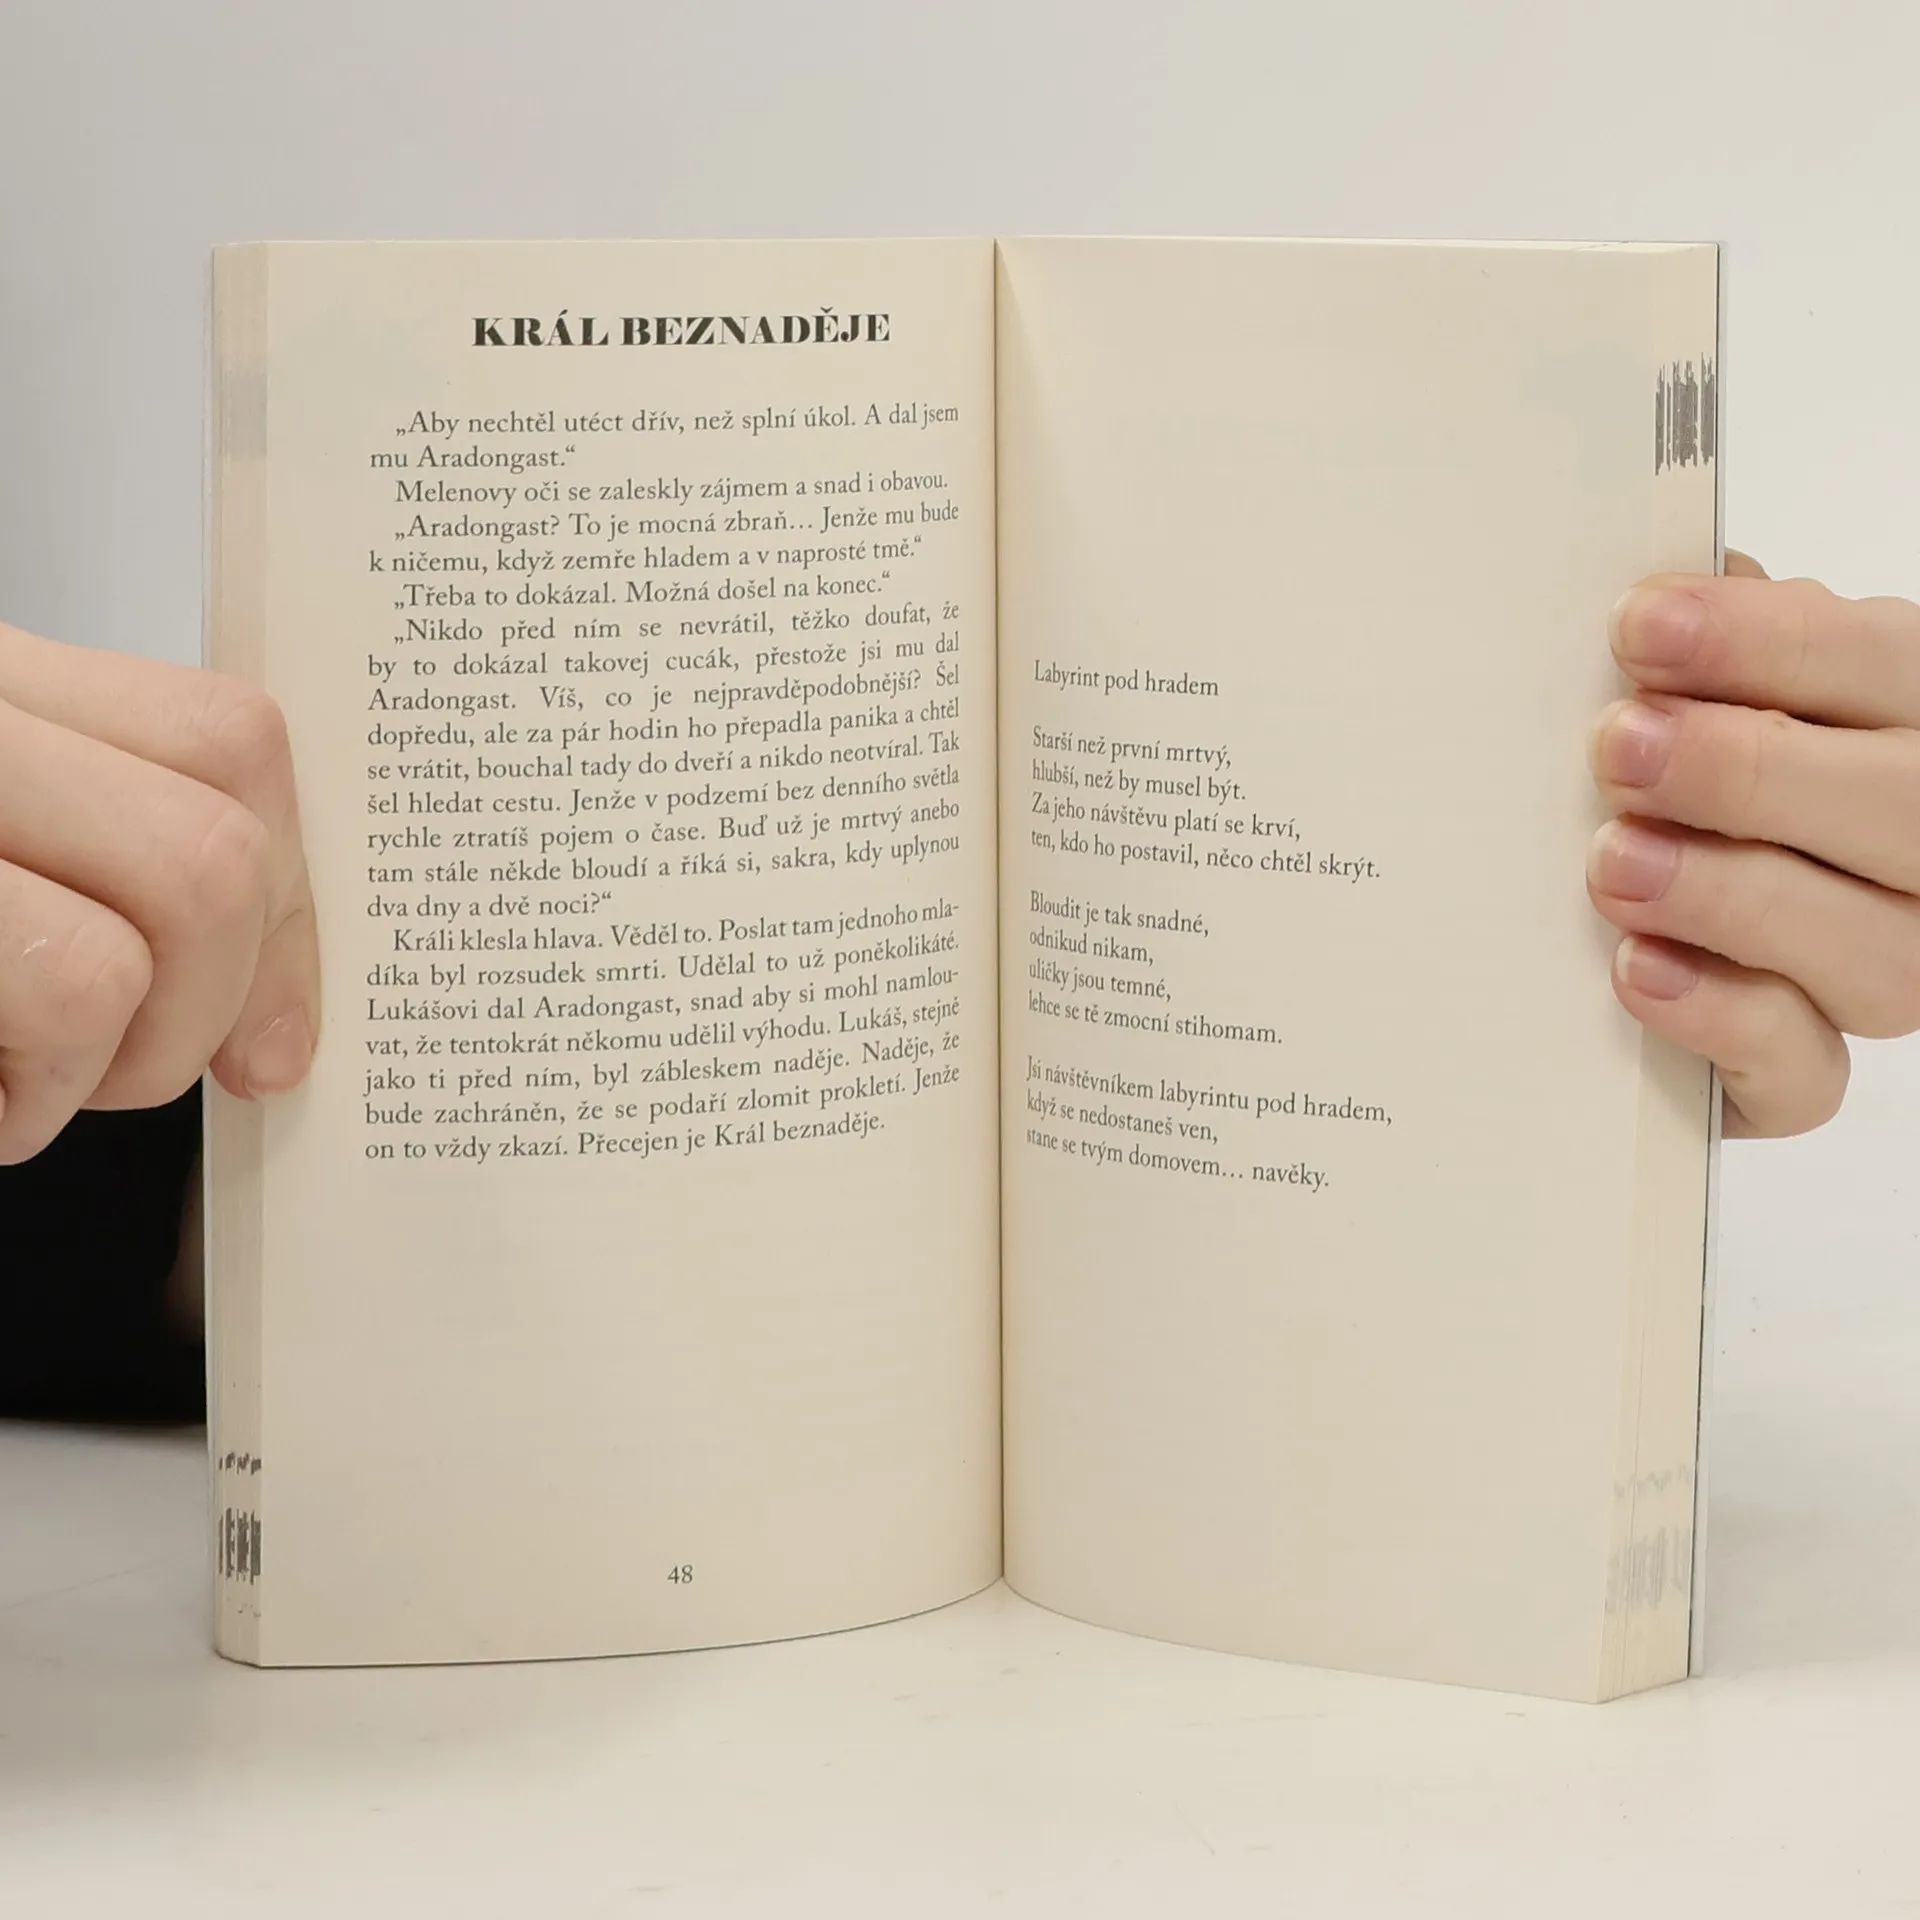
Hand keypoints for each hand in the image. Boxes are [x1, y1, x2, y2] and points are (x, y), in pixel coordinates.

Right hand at [0, 622, 319, 1162]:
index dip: (289, 904)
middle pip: (235, 825)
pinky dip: (39, 1097)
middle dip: (222, 1002)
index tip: (283, 1035)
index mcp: (3, 688)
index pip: (231, 739)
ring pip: (192, 885)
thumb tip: (282, 1022)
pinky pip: (79, 983)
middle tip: (122, 1072)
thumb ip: (114, 873)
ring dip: (134, 1056)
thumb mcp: (6, 863)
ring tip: (28, 1086)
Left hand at [1587, 552, 1919, 1136]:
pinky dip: (1723, 1020)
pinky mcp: (1806, 1072)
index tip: (1641, 626)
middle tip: (1619, 747)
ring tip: (1616, 861)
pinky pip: (1804, 1070)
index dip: (1768, 644)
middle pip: (1902, 809)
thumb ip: (1709, 651)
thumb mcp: (1708, 693)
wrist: (1669, 931)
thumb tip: (1670, 582)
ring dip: (1730, 897)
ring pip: (1870, 948)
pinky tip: (1638, 970)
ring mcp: (1888, 966)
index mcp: (1914, 724)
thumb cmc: (1694, 780)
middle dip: (1748, 770)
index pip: (1886, 665)